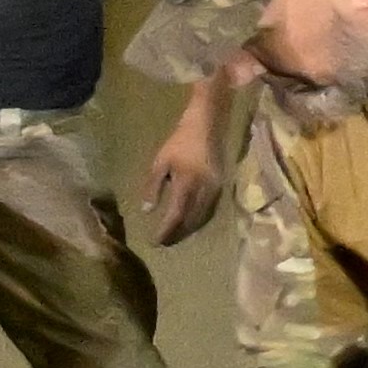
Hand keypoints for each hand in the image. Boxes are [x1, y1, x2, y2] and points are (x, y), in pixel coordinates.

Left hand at [135, 98, 238, 246]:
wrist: (207, 125)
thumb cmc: (180, 142)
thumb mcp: (161, 162)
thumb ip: (153, 187)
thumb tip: (146, 211)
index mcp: (187, 183)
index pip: (176, 215)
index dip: (166, 230)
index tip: (155, 241)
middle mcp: (204, 190)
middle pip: (191, 220)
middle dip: (177, 234)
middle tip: (164, 242)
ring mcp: (215, 189)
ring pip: (202, 217)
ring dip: (188, 229)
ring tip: (175, 236)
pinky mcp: (221, 186)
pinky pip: (210, 210)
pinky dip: (199, 220)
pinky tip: (190, 222)